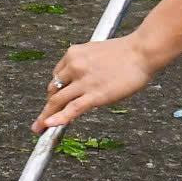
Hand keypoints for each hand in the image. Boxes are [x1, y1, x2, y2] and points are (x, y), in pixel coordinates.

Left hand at [33, 35, 156, 132]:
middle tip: (41, 119)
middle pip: (53, 90)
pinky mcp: (95, 94)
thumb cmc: (125, 52)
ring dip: (46, 116)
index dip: (55, 90)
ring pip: (58, 101)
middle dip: (47, 106)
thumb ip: (84, 64)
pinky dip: (58, 118)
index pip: (57, 76)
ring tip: (39, 128)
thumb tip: (80, 79)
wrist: (142, 52)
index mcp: (73, 54)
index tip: (54, 101)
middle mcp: (74, 66)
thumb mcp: (95, 51)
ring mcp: (83, 81)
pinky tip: (49, 125)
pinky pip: (72, 109)